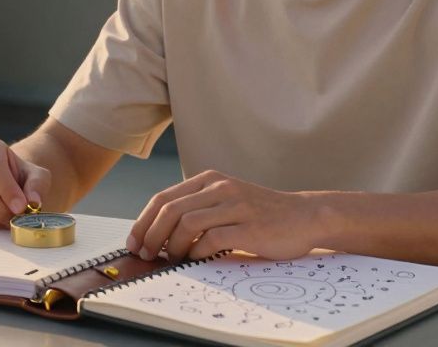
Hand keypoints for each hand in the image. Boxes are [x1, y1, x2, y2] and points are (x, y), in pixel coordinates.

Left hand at [127, 170, 323, 261]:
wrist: (303, 216)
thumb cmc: (260, 214)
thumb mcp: (225, 200)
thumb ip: (197, 209)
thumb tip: (158, 235)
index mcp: (209, 180)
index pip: (164, 198)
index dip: (143, 221)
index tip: (134, 242)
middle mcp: (220, 188)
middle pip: (170, 209)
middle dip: (151, 235)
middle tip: (146, 254)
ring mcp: (235, 206)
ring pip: (187, 223)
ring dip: (172, 245)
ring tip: (172, 258)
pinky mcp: (249, 227)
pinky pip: (212, 239)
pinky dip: (197, 252)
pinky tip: (196, 258)